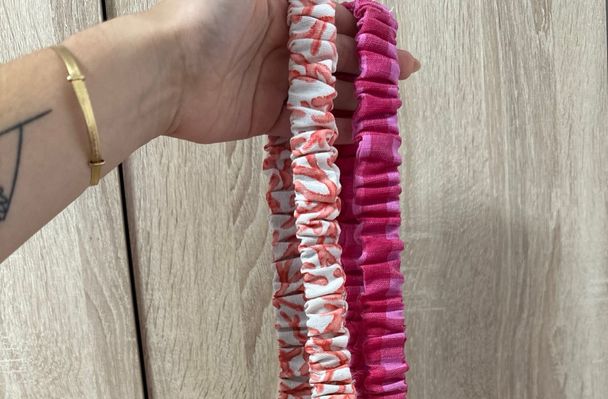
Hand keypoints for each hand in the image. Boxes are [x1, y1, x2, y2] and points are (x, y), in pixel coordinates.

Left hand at [147, 0, 420, 144]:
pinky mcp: (267, 117)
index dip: (366, 32)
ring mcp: (276, 83)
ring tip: (387, 114)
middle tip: (399, 83)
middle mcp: (282, 43)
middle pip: (337, 57)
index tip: (392, 46)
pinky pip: (308, 125)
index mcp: (283, 7)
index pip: (335, 19)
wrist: (167, 69)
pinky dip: (333, 131)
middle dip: (370, 69)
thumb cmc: (204, 15)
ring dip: (357, 102)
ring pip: (327, 93)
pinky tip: (359, 136)